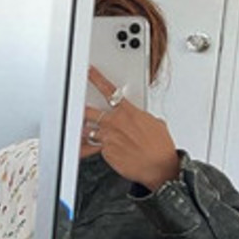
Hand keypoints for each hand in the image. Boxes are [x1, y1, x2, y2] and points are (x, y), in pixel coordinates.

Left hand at [84, 66, 179, 190]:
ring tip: (90, 133)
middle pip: (89, 111)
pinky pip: (95, 147)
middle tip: (79, 108)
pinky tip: (104, 151)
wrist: (159, 166)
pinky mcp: (105, 152)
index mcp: (128, 112)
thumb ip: (141, 117)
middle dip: (83, 110)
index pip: (109, 91)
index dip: (97, 79)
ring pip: (88, 130)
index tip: (89, 72)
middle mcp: (114, 123)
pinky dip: (97, 148)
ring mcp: (107, 138)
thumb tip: (139, 118)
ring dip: (88, 130)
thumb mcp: (155, 124)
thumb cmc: (160, 147)